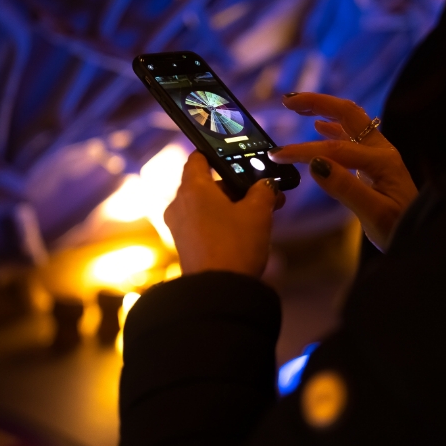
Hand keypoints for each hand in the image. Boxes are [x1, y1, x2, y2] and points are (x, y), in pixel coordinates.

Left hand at [164, 151, 284, 276]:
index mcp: (192, 188)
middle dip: (235, 187)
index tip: (235, 158)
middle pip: (207, 184)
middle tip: (262, 192)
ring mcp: (179, 226)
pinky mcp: (184, 245)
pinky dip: (222, 221)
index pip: (198, 158)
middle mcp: (179, 203)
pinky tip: (246, 231)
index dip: (217, 154)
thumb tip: (266, 185)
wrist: (219, 291)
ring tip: (261, 213)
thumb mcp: (258, 212)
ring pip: (207, 205)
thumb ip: (263, 191)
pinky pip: (203, 223)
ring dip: (232, 205)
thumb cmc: (235, 245)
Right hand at [269, 93, 417, 251]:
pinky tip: (318, 126)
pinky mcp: (373, 163)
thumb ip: (345, 188)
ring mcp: (378, 154)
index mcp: (381, 161)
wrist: (422, 235)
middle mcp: (380, 150)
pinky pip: (350, 136)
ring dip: (323, 109)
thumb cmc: (399, 229)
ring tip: (297, 106)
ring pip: (349, 121)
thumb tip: (315, 164)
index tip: (277, 154)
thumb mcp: (374, 214)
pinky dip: (331, 127)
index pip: (335, 149)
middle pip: (347, 114)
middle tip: (288, 101)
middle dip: (317, 103)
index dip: (304, 150)